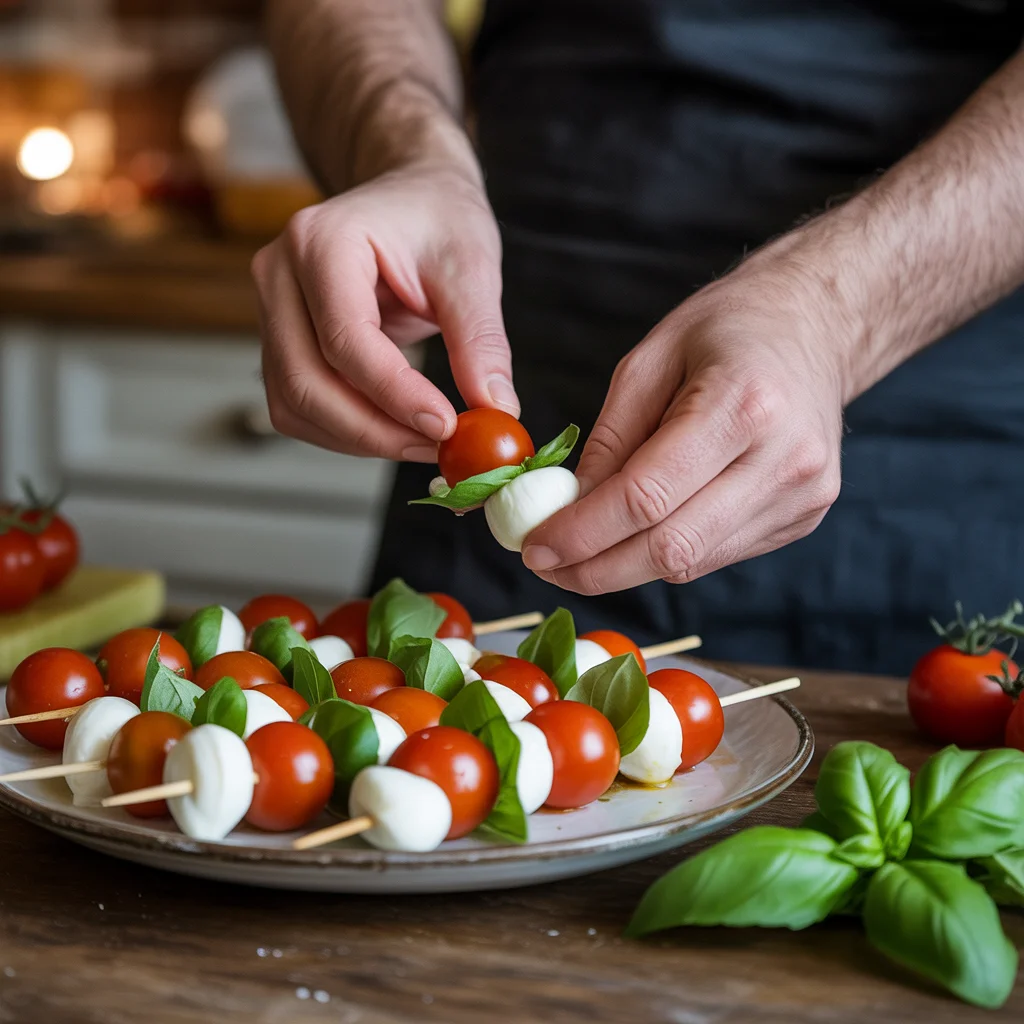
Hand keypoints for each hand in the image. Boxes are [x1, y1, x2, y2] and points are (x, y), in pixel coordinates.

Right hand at [251, 164, 515, 459]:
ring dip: (359, 439)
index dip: (393, 393)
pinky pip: (300, 406)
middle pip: (307, 381)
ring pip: (296, 404)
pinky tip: (397, 430)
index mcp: (321, 241)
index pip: (345, 338)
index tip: (446, 426)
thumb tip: (496, 410)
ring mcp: (272, 311)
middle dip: (375, 430)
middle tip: (440, 448)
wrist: (410, 198)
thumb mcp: (471, 267)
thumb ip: (480, 339)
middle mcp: (279, 275)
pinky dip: (346, 431)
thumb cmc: (437, 217)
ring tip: (426, 442)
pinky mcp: (281, 342)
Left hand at [521, 251, 848, 593]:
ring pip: (692, 562)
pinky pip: (715, 554)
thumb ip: (609, 440)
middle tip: (548, 566)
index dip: (583, 533)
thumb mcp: (648, 361)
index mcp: (743, 405)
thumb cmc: (727, 330)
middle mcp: (783, 460)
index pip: (647, 497)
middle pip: (671, 547)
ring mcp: (802, 496)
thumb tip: (568, 509)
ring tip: (581, 552)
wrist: (817, 328)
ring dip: (626, 567)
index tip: (535, 547)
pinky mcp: (803, 517)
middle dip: (596, 568)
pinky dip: (666, 552)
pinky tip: (639, 534)